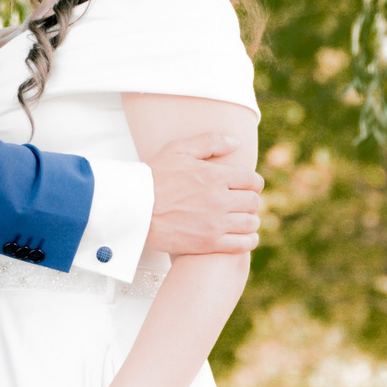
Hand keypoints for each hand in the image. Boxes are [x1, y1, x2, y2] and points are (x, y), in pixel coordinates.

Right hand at [143, 134, 262, 256]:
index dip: (253, 183)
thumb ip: (210, 142)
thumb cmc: (153, 177)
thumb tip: (236, 142)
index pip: (252, 180)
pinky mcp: (208, 243)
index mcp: (215, 176)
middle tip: (241, 203)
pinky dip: (248, 240)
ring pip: (250, 223)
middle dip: (250, 201)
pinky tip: (245, 237)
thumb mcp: (179, 150)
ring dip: (250, 221)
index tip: (248, 187)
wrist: (133, 208)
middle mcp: (220, 199)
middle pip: (253, 202)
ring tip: (243, 220)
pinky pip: (242, 244)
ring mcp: (215, 223)